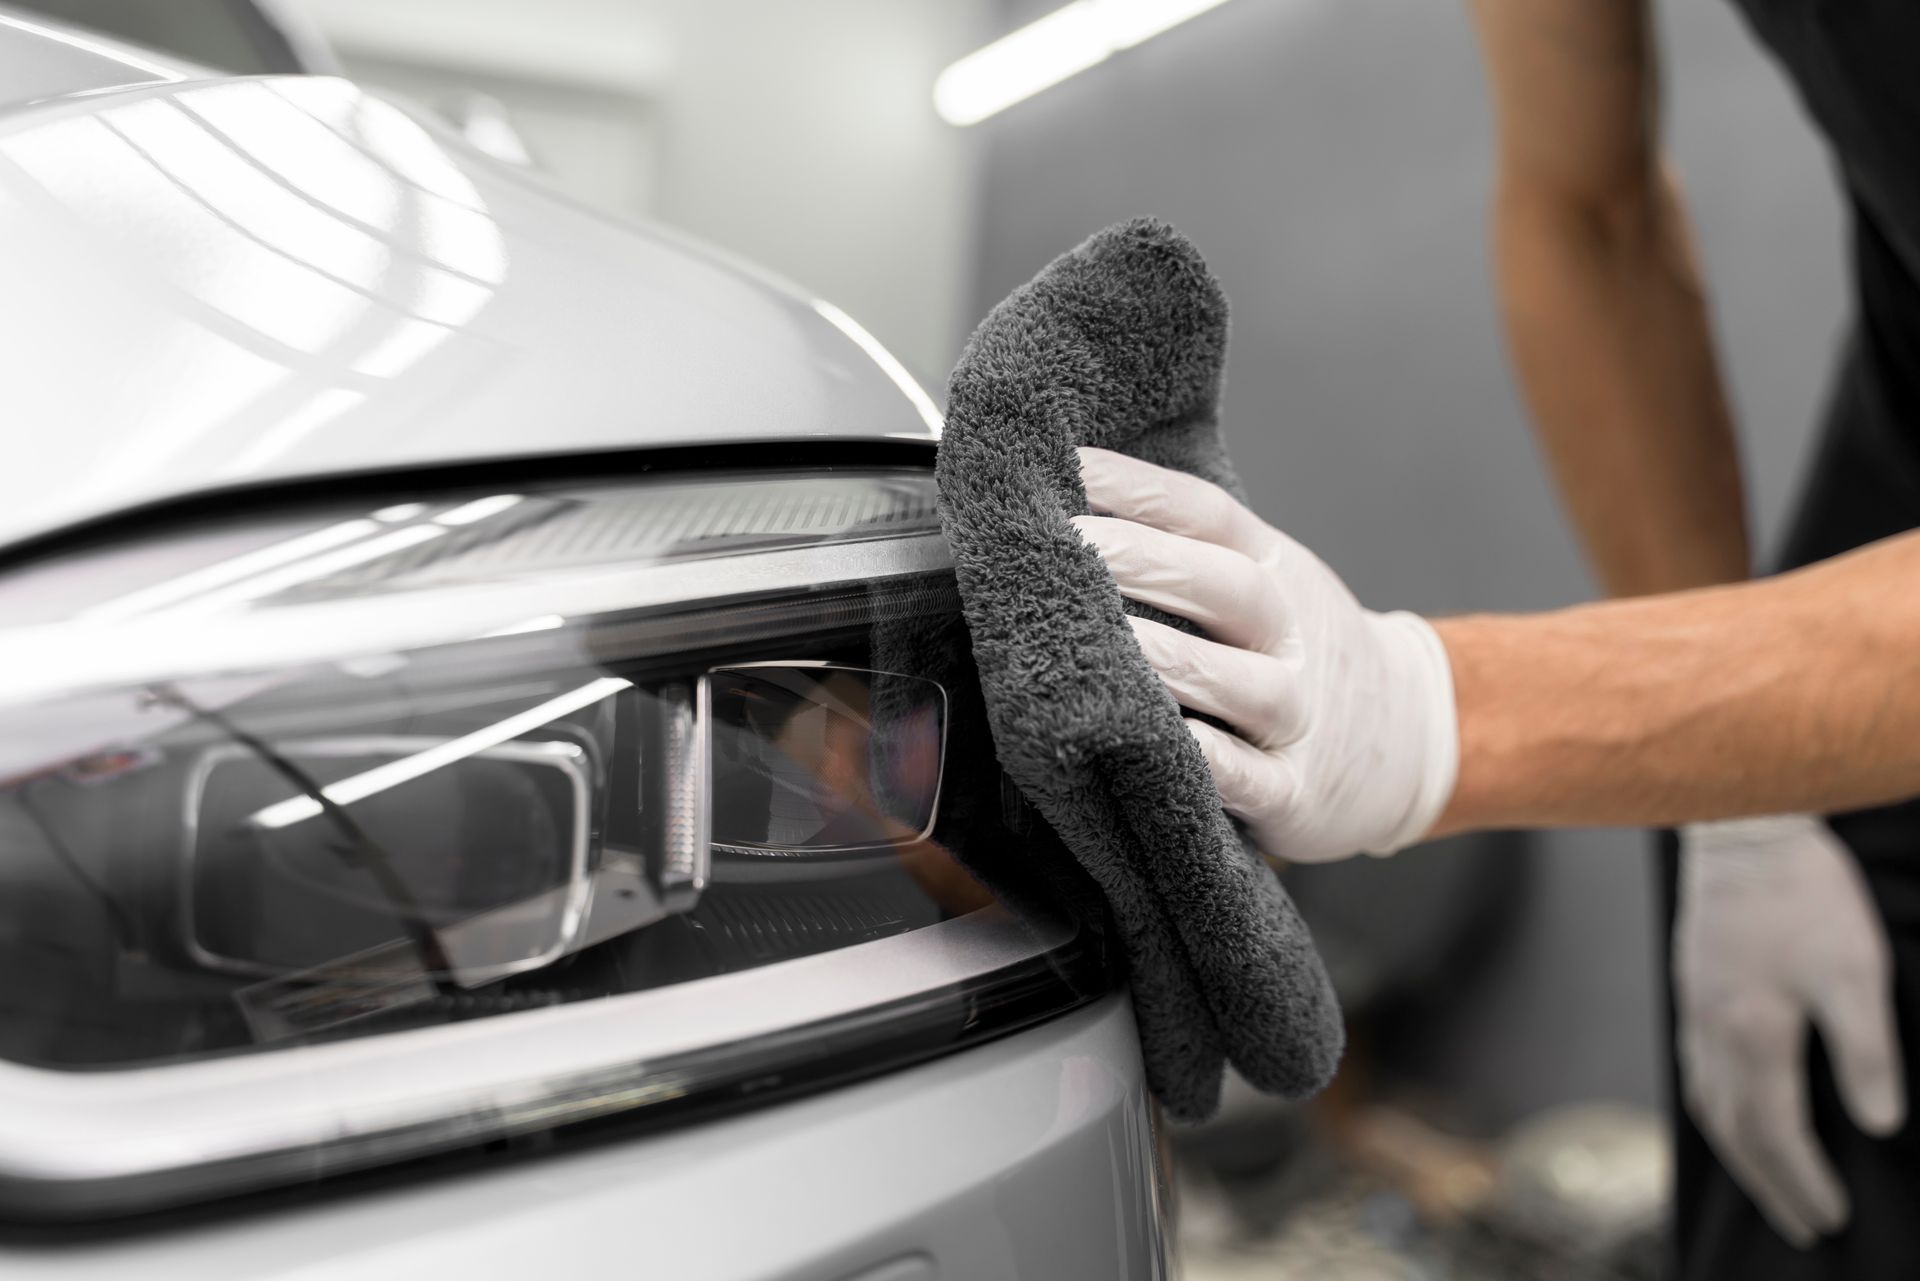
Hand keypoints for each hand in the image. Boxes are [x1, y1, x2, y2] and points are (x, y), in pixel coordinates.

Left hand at [1071, 447, 1456, 862]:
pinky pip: (1252, 778)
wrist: (1405, 738)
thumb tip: (1071, 499)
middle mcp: (1291, 634)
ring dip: (1168, 660)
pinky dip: (1213, 763)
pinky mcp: (1294, 792)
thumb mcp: (1263, 581)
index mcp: (1275, 570)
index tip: (1064, 466)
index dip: (1138, 488)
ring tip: (1094, 642)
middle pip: (1224, 586)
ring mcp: (1298, 714)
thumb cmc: (1288, 649)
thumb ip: (1185, 549)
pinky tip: (1163, 742)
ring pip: (1239, 684)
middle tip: (1061, 543)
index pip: (1207, 515)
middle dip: (1142, 561)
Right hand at [1676, 814, 1905, 1246]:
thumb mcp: (1856, 971)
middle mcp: (1713, 1031)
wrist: (1740, 829)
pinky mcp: (1691, 988)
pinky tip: (1731, 1109)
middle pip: (1735, 1131)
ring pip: (1707, 1103)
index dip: (1804, 1181)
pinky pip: (1694, 1070)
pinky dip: (1714, 1110)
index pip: (1776, 1132)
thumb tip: (1881, 1123)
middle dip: (1769, 1184)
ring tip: (1766, 1184)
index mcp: (1754, 1033)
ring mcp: (1694, 1010)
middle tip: (1803, 1225)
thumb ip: (1866, 1050)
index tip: (1833, 1217)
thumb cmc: (1804, 896)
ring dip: (1738, 1154)